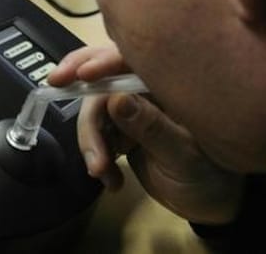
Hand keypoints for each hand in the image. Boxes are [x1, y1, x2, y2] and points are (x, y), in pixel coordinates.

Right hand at [50, 46, 244, 224]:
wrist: (214, 206)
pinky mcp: (125, 130)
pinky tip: (110, 180)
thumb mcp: (184, 155)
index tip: (79, 74)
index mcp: (173, 82)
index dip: (101, 61)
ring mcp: (136, 109)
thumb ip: (151, 127)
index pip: (132, 59)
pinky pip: (99, 133)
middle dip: (80, 90)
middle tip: (52, 88)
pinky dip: (96, 155)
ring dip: (90, 139)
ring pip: (97, 108)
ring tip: (101, 172)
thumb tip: (115, 100)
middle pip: (105, 77)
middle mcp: (150, 88)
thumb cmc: (212, 177)